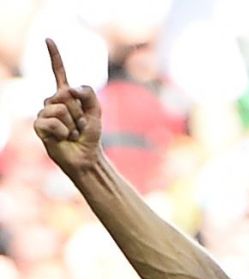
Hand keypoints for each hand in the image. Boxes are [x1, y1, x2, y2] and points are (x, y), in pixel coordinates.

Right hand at [33, 38, 102, 174]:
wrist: (86, 157)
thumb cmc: (90, 136)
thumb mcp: (96, 112)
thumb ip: (88, 95)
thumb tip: (69, 89)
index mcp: (67, 96)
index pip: (58, 73)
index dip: (54, 56)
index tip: (48, 39)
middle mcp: (53, 102)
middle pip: (65, 94)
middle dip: (78, 111)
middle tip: (80, 126)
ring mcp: (44, 113)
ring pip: (60, 108)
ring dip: (72, 123)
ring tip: (72, 133)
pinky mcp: (39, 126)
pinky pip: (52, 121)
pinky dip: (63, 131)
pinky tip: (63, 138)